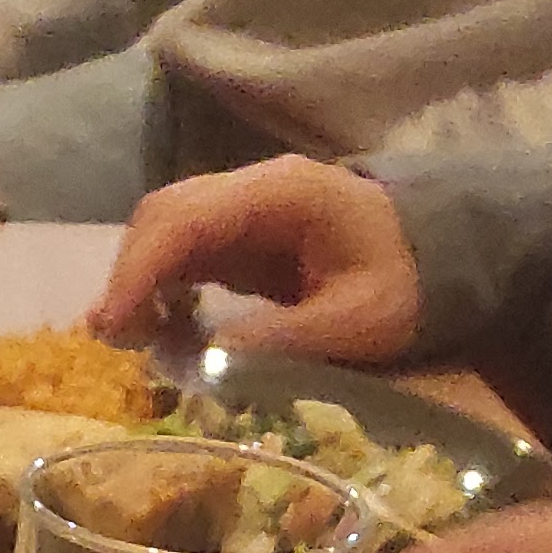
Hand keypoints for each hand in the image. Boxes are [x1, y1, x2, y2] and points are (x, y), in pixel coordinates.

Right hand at [88, 158, 422, 359]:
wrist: (439, 252)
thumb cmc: (405, 282)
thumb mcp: (356, 322)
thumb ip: (283, 339)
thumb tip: (207, 363)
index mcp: (280, 195)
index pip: (187, 218)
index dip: (140, 269)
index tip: (111, 326)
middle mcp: (253, 189)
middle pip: (164, 214)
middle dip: (128, 275)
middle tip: (111, 344)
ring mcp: (244, 208)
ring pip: (165, 228)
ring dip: (138, 280)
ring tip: (128, 342)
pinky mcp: (241, 235)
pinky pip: (183, 250)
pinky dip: (158, 286)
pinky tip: (155, 329)